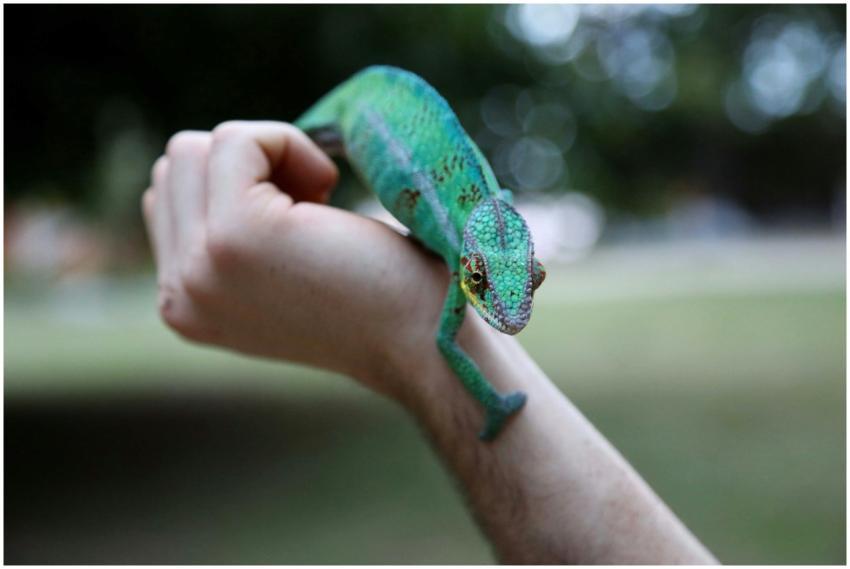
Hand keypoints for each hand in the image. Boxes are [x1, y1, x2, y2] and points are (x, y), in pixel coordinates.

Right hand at [142, 121, 447, 399]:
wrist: (422, 337)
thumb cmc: (372, 295)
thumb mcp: (273, 273)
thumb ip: (223, 233)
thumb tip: (211, 153)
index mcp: (183, 304)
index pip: (166, 196)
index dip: (237, 187)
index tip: (298, 225)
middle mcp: (178, 295)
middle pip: (176, 166)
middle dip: (247, 167)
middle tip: (311, 213)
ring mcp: (200, 267)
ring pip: (198, 148)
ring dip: (268, 155)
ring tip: (318, 205)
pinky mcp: (235, 235)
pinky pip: (238, 140)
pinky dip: (290, 144)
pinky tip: (329, 193)